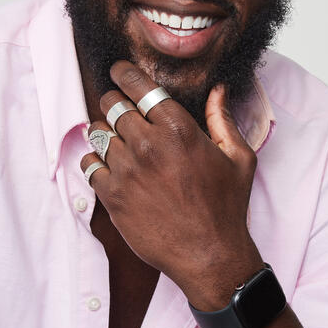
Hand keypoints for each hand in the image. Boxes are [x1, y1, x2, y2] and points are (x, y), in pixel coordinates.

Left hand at [81, 62, 262, 309]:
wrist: (208, 256)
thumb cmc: (226, 209)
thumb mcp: (239, 159)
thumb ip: (223, 120)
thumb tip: (218, 90)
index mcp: (179, 129)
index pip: (140, 86)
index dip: (124, 74)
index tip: (118, 72)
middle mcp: (148, 145)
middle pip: (112, 105)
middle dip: (113, 102)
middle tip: (117, 109)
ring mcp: (126, 170)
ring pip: (98, 133)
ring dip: (104, 132)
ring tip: (114, 140)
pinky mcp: (112, 196)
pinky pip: (88, 164)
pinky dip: (94, 161)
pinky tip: (106, 166)